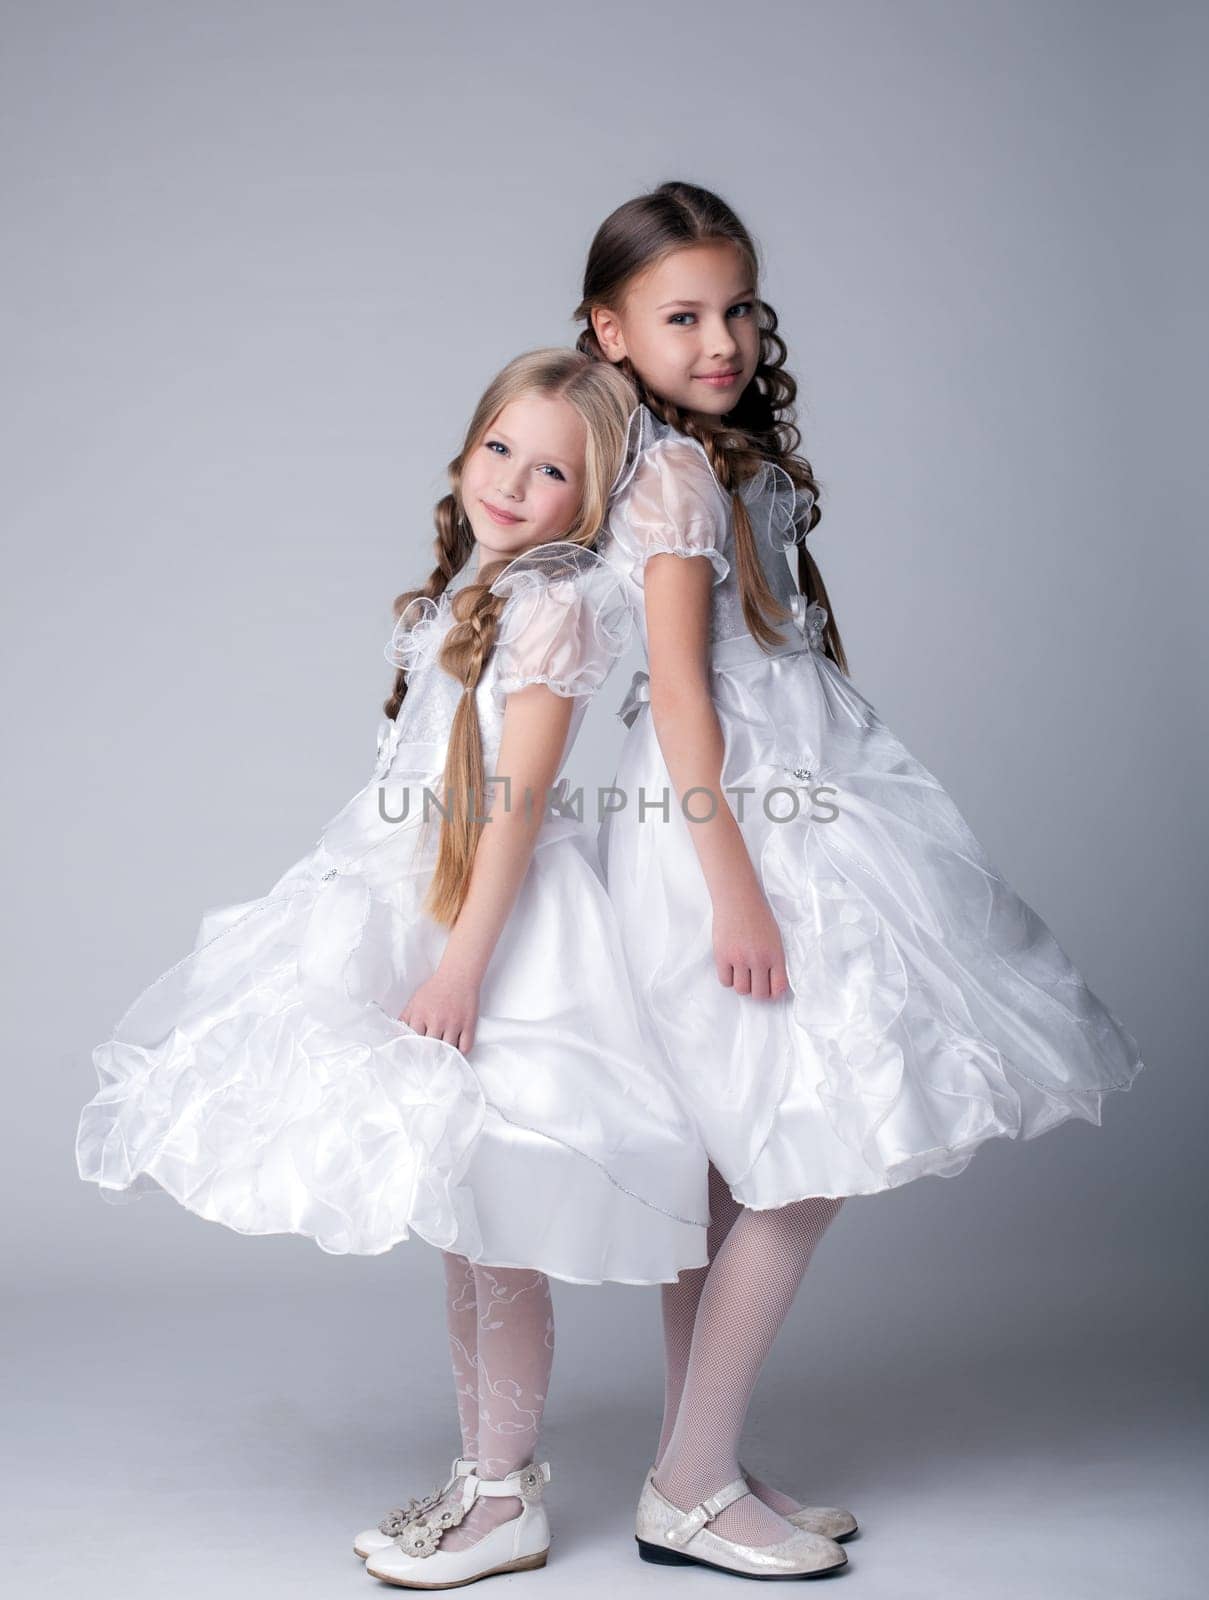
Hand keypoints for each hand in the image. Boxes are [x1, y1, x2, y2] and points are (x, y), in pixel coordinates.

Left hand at [399, 967, 479, 1053]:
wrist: (458, 975)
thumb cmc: (435, 989)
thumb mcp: (415, 1001)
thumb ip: (404, 1019)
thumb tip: (395, 1035)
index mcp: (421, 1015)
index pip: (414, 1041)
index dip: (414, 1050)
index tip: (415, 1057)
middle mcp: (437, 1020)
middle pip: (430, 1048)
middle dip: (428, 1055)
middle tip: (428, 1060)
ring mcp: (454, 1023)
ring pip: (448, 1050)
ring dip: (445, 1055)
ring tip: (442, 1057)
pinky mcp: (468, 1024)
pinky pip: (465, 1047)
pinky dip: (461, 1052)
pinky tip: (456, 1050)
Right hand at [713, 885, 789, 1000]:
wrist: (738, 898)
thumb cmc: (757, 915)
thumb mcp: (775, 938)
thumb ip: (775, 960)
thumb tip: (772, 982)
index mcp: (775, 955)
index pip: (778, 987)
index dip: (774, 993)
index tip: (770, 991)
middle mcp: (758, 959)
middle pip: (759, 994)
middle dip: (757, 991)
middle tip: (755, 983)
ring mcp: (739, 959)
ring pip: (741, 990)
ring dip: (742, 985)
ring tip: (742, 973)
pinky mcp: (722, 956)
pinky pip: (725, 981)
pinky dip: (728, 978)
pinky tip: (731, 968)